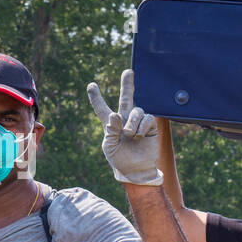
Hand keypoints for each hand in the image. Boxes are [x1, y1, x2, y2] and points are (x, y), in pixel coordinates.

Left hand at [87, 68, 162, 185]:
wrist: (136, 170)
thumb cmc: (120, 160)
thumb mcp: (110, 147)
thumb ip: (111, 130)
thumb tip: (116, 114)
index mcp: (111, 125)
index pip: (102, 109)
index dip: (96, 98)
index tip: (91, 85)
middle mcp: (125, 120)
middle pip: (126, 98)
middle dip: (128, 84)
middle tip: (128, 71)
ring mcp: (138, 122)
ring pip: (136, 110)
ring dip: (132, 123)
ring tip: (130, 135)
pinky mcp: (150, 126)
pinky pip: (147, 118)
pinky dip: (142, 126)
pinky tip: (140, 136)